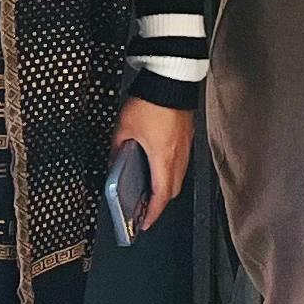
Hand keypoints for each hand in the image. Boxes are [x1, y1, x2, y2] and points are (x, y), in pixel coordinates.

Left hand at [111, 96, 194, 233]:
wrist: (170, 81)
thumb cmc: (151, 103)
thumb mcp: (123, 129)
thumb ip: (118, 148)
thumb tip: (116, 160)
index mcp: (162, 158)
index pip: (160, 196)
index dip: (152, 213)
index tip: (145, 222)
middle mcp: (178, 156)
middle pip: (172, 190)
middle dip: (159, 204)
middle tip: (146, 209)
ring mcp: (185, 146)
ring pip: (178, 177)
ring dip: (166, 188)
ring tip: (150, 190)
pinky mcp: (187, 137)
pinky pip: (181, 163)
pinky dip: (170, 172)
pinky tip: (159, 166)